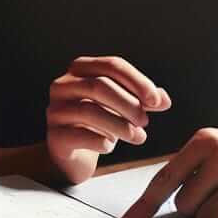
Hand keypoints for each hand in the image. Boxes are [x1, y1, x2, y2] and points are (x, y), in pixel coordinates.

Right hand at [46, 56, 170, 184]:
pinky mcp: (54, 135)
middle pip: (99, 86)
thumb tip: (164, 99)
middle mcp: (63, 85)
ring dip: (120, 125)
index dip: (136, 81)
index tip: (156, 100)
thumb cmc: (98, 123)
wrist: (72, 153)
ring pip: (89, 110)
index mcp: (80, 68)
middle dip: (128, 104)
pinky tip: (110, 146)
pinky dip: (100, 141)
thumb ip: (142, 99)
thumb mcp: (122, 106)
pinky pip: (78, 135)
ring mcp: (55, 109)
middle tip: (145, 121)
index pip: (111, 65)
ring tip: (138, 137)